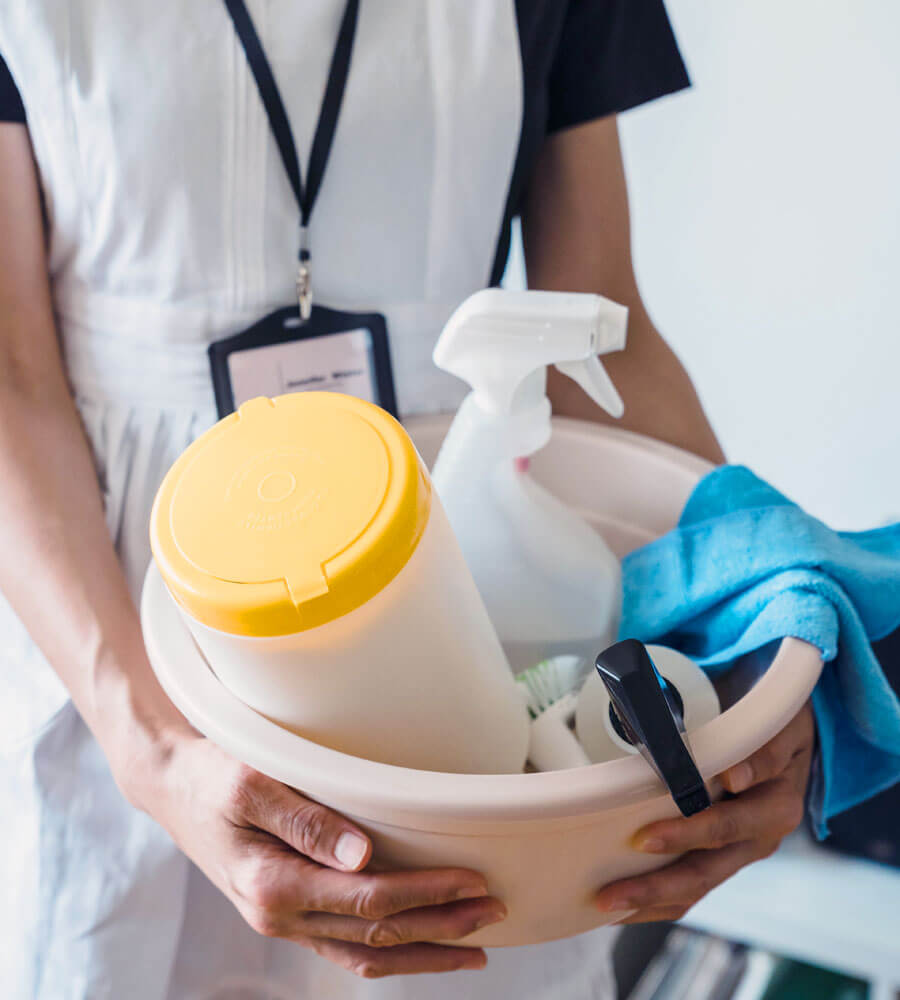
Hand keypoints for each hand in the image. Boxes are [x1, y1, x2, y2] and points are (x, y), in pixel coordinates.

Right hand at [121, 733, 504, 977]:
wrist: (171, 785)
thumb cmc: (211, 775)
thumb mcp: (251, 785)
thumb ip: (306, 821)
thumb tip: (361, 855)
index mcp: (273, 886)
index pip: (369, 902)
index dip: (426, 894)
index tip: (473, 882)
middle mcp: (280, 917)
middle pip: (376, 936)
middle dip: (441, 927)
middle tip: (495, 912)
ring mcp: (284, 922)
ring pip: (365, 955)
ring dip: (423, 951)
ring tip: (475, 947)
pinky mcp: (288, 912)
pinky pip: (346, 947)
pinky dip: (388, 953)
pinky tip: (418, 947)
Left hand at [595, 702, 814, 923]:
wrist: (798, 748)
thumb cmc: (780, 731)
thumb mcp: (782, 729)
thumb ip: (762, 751)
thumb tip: (732, 775)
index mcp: (774, 807)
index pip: (726, 825)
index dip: (687, 833)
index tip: (645, 840)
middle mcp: (759, 839)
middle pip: (705, 870)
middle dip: (656, 884)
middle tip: (610, 891)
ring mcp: (741, 854)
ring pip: (695, 887)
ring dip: (650, 899)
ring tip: (606, 904)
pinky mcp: (725, 859)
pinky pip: (692, 888)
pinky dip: (658, 901)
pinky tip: (623, 907)